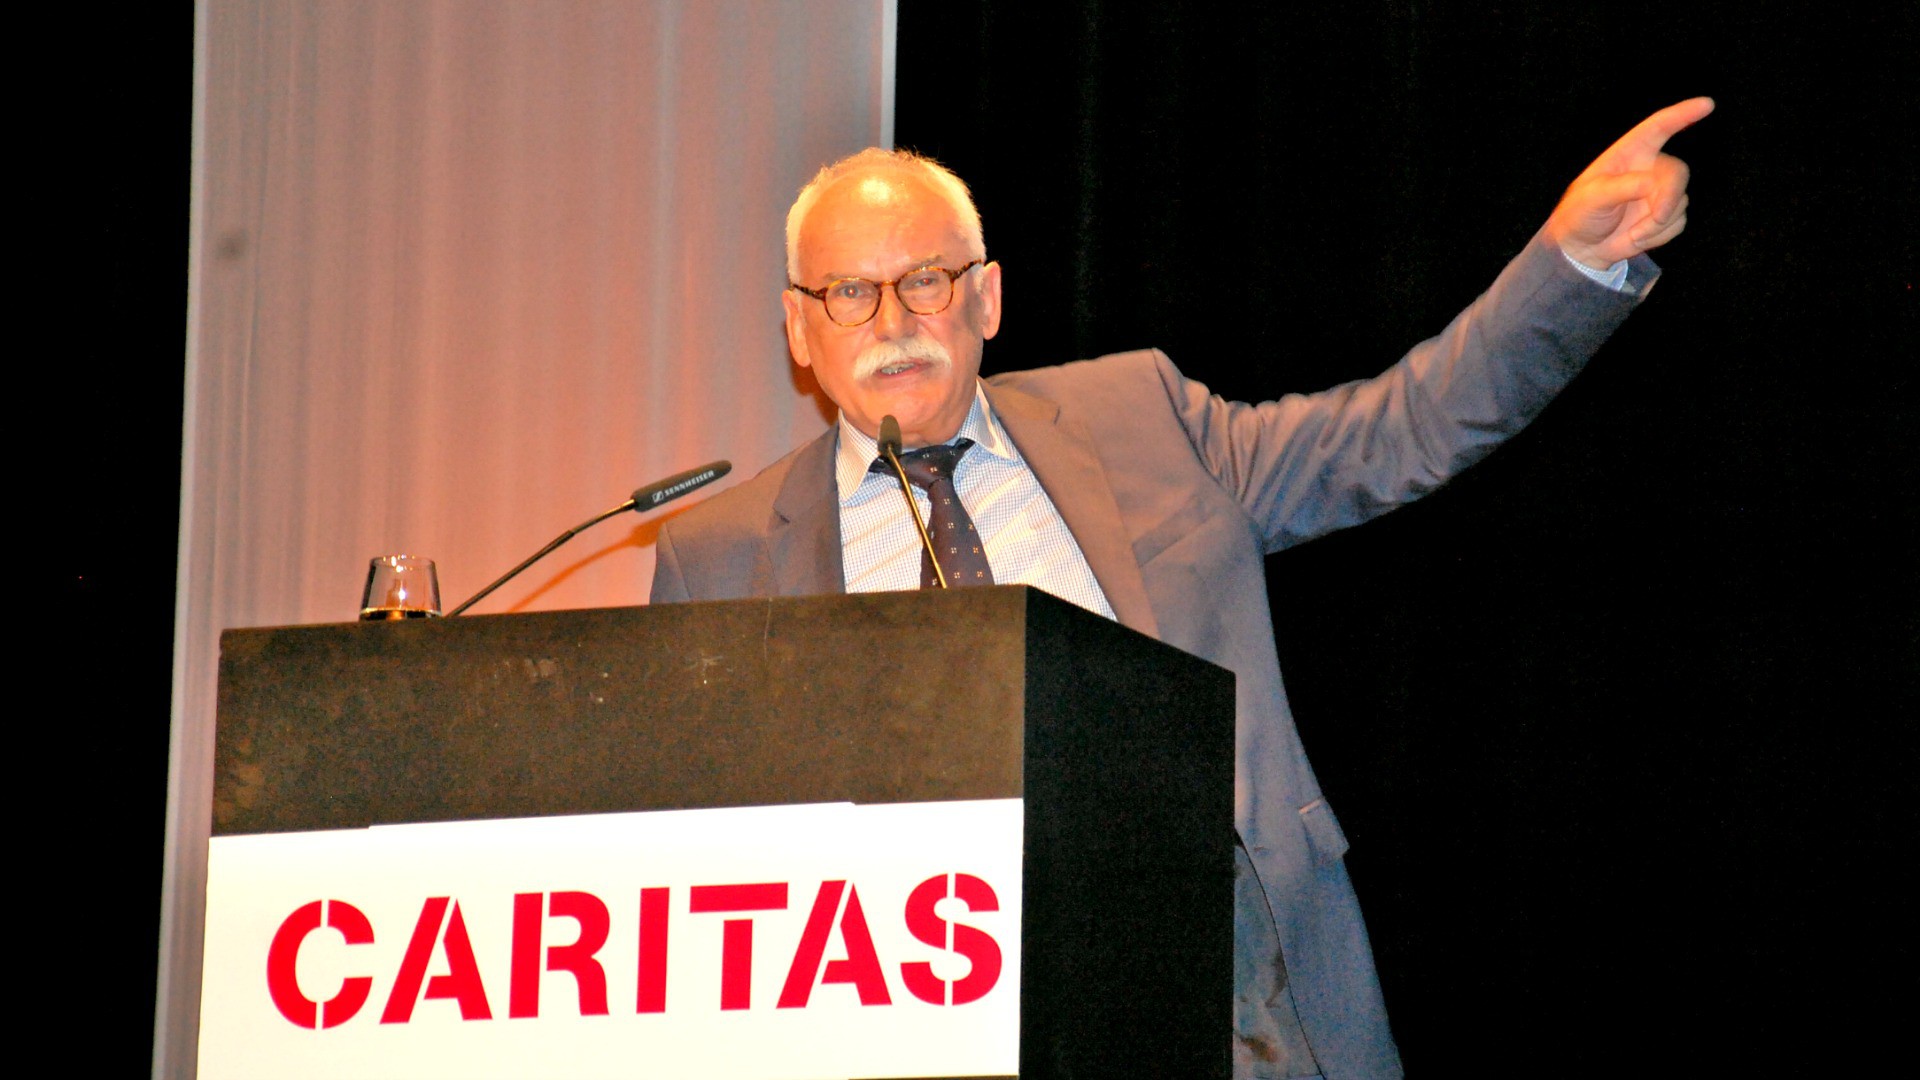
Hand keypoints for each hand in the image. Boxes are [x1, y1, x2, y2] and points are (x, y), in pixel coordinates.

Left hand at [1545, 97, 1713, 269]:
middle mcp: (1649, 169)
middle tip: (1656, 218)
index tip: (1706, 104)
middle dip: (1669, 197)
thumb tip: (1650, 183)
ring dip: (1656, 224)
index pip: (1658, 128)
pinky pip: (1678, 222)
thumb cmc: (1581, 215)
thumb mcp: (1591, 198)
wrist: (1583, 247)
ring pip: (1679, 202)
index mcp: (1630, 154)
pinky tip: (1636, 237)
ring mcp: (1659, 192)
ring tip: (1630, 233)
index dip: (1682, 114)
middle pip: (1678, 173)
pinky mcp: (1666, 214)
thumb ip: (1620, 187)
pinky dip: (1659, 235)